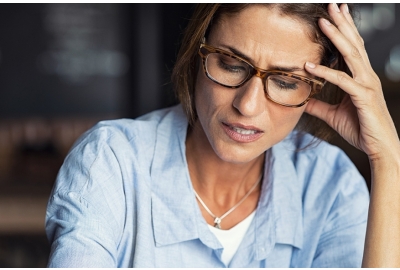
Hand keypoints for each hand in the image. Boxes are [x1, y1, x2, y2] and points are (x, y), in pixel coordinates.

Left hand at [304, 3, 399, 160]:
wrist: (378, 148)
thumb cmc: (360, 129)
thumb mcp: (333, 114)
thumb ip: (319, 105)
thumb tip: (303, 100)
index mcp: (360, 77)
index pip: (352, 48)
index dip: (344, 30)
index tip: (334, 14)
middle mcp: (366, 76)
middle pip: (353, 44)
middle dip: (341, 23)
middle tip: (331, 5)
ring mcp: (366, 84)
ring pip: (351, 55)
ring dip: (336, 36)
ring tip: (323, 21)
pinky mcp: (363, 96)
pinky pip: (342, 81)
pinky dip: (325, 72)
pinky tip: (309, 66)